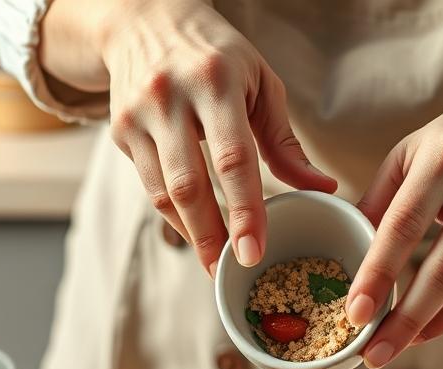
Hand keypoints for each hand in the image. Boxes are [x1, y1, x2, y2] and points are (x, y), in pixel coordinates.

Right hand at [42, 0, 335, 273]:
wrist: (144, 20)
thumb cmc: (216, 56)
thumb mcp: (261, 83)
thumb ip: (285, 141)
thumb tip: (322, 188)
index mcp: (216, 81)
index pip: (233, 158)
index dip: (244, 210)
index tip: (254, 250)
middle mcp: (171, 96)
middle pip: (190, 184)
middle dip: (213, 236)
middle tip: (232, 271)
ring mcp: (139, 114)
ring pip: (164, 192)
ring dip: (192, 234)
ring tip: (216, 263)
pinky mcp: (120, 131)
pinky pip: (149, 186)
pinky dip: (174, 215)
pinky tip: (195, 233)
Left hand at [346, 37, 442, 368]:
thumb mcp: (413, 150)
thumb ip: (379, 197)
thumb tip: (346, 245)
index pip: (403, 227)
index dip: (377, 274)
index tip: (354, 312)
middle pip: (441, 271)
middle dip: (403, 320)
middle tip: (372, 354)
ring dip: (430, 327)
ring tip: (395, 348)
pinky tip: (428, 326)